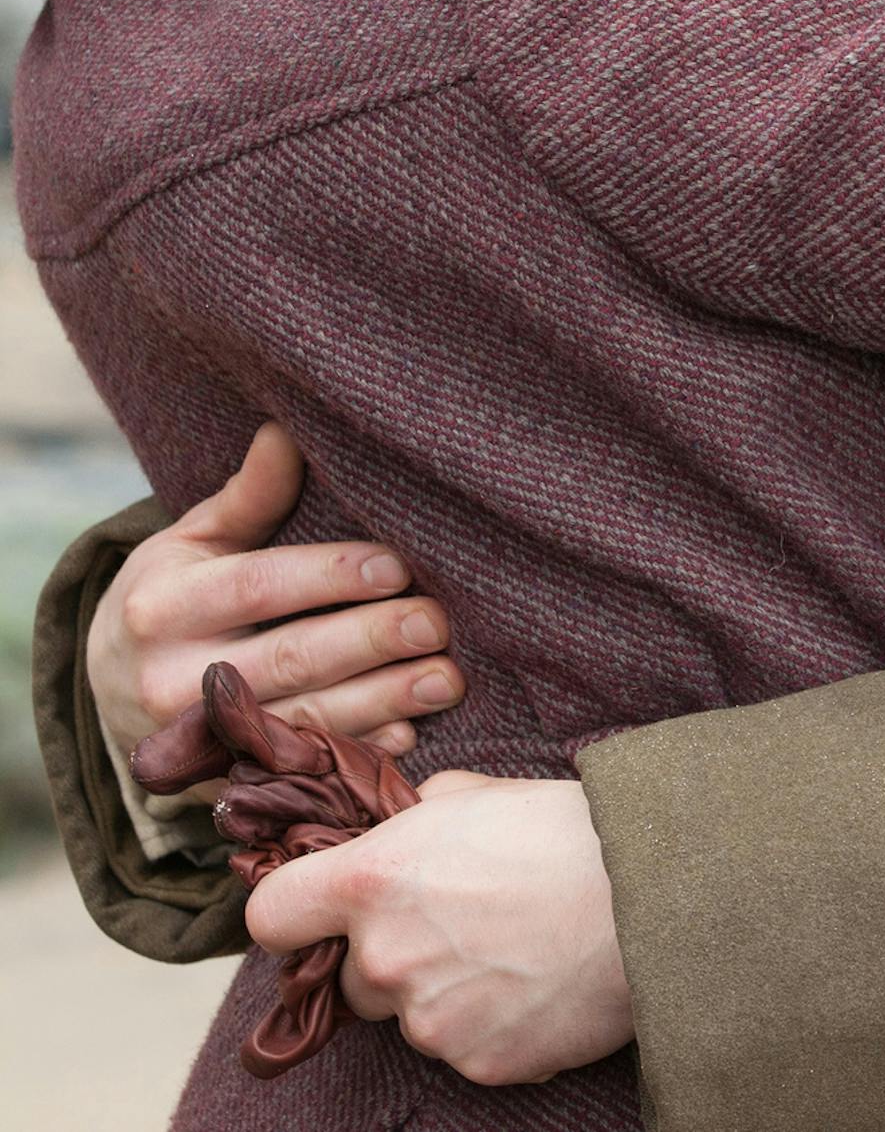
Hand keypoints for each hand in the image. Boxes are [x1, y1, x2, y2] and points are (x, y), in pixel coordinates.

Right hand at [87, 422, 464, 797]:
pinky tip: (408, 732)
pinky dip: (355, 751)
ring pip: (299, 720)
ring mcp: (197, 740)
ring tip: (445, 678)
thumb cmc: (173, 594)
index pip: (258, 587)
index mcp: (163, 606)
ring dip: (381, 701)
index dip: (330, 576)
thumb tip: (287, 431)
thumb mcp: (193, 540)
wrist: (111, 689)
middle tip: (436, 623)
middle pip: (286, 659)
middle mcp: (172, 679)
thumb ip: (249, 496)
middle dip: (369, 640)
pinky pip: (296, 766)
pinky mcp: (223, 780)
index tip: (396, 566)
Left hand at [246, 772, 633, 1084]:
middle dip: (390, 954)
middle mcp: (385, 957)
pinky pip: (462, 1048)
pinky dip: (490, 1024)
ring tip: (513, 949)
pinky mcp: (476, 1063)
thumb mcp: (479, 792)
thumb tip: (403, 828)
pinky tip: (535, 982)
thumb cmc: (565, 831)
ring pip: (410, 1015)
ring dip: (443, 990)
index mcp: (373, 880)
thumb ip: (418, 815)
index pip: (272, 916)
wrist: (648, 893)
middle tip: (459, 922)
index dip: (295, 911)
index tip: (322, 911)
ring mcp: (428, 1021)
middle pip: (351, 976)